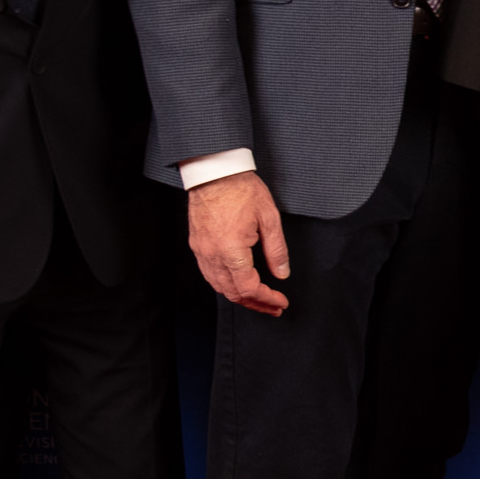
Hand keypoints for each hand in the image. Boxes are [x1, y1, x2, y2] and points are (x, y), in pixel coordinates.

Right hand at [187, 169, 291, 314]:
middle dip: (256, 304)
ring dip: (239, 297)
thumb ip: (277, 250)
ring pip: (219, 287)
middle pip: (233, 293)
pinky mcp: (197, 245)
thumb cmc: (241, 189)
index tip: (280, 302)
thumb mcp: (269, 218)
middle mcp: (213, 255)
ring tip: (258, 299)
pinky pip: (209, 274)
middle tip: (273, 307)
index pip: (250, 288)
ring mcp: (202, 251)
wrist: (215, 171)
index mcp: (232, 250)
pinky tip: (237, 283)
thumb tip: (282, 273)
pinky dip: (224, 285)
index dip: (267, 299)